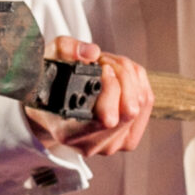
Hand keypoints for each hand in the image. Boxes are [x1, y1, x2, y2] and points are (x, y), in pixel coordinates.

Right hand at [25, 36, 154, 156]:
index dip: (110, 88)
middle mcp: (91, 144)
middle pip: (129, 110)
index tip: (100, 68)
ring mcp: (112, 145)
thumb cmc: (48, 85)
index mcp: (67, 132)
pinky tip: (119, 75)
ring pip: (141, 103)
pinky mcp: (128, 138)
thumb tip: (92, 53)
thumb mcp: (46, 61)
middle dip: (122, 76)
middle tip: (104, 63)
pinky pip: (147, 102)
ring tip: (107, 66)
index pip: (106, 118)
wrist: (51, 109)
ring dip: (129, 75)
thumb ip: (64, 50)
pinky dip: (137, 80)